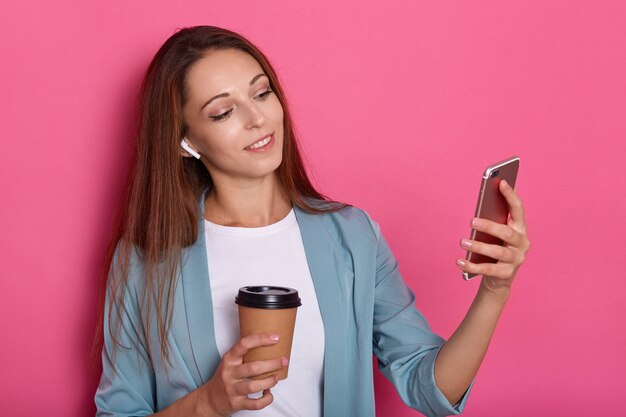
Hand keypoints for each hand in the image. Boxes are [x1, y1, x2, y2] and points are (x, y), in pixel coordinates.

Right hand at [196, 333, 287, 416]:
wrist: (210, 399)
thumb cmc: (225, 377)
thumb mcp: (230, 362)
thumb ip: (245, 354)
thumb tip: (270, 343)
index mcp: (229, 359)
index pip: (244, 345)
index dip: (261, 339)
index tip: (275, 338)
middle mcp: (229, 373)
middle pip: (253, 368)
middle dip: (272, 364)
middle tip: (284, 361)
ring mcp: (232, 389)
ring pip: (254, 386)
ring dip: (270, 381)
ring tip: (276, 377)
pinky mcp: (236, 403)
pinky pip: (255, 404)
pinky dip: (266, 399)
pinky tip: (269, 393)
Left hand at [457, 179, 530, 295]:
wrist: (499, 278)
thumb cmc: (495, 248)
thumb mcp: (496, 233)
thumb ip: (493, 219)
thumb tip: (482, 202)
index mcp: (520, 228)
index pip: (518, 209)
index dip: (511, 195)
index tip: (501, 181)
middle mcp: (522, 243)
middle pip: (507, 233)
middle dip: (490, 226)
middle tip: (472, 221)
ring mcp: (516, 259)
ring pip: (498, 252)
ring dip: (479, 246)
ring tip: (463, 242)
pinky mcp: (506, 274)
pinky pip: (488, 269)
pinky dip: (472, 265)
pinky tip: (459, 261)